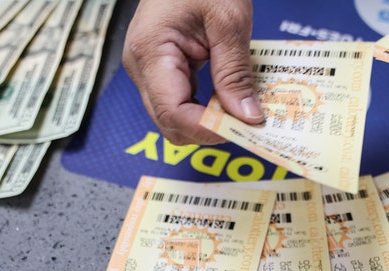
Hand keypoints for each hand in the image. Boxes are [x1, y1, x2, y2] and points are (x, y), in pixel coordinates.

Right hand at [122, 0, 262, 144]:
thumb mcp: (228, 21)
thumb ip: (235, 72)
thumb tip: (247, 117)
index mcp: (151, 52)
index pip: (173, 112)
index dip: (207, 130)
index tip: (243, 129)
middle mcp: (141, 67)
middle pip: (169, 123)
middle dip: (209, 131)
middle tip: (247, 124)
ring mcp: (148, 70)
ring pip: (174, 117)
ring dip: (208, 122)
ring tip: (242, 112)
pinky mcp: (160, 68)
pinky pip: (180, 101)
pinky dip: (206, 108)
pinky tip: (230, 100)